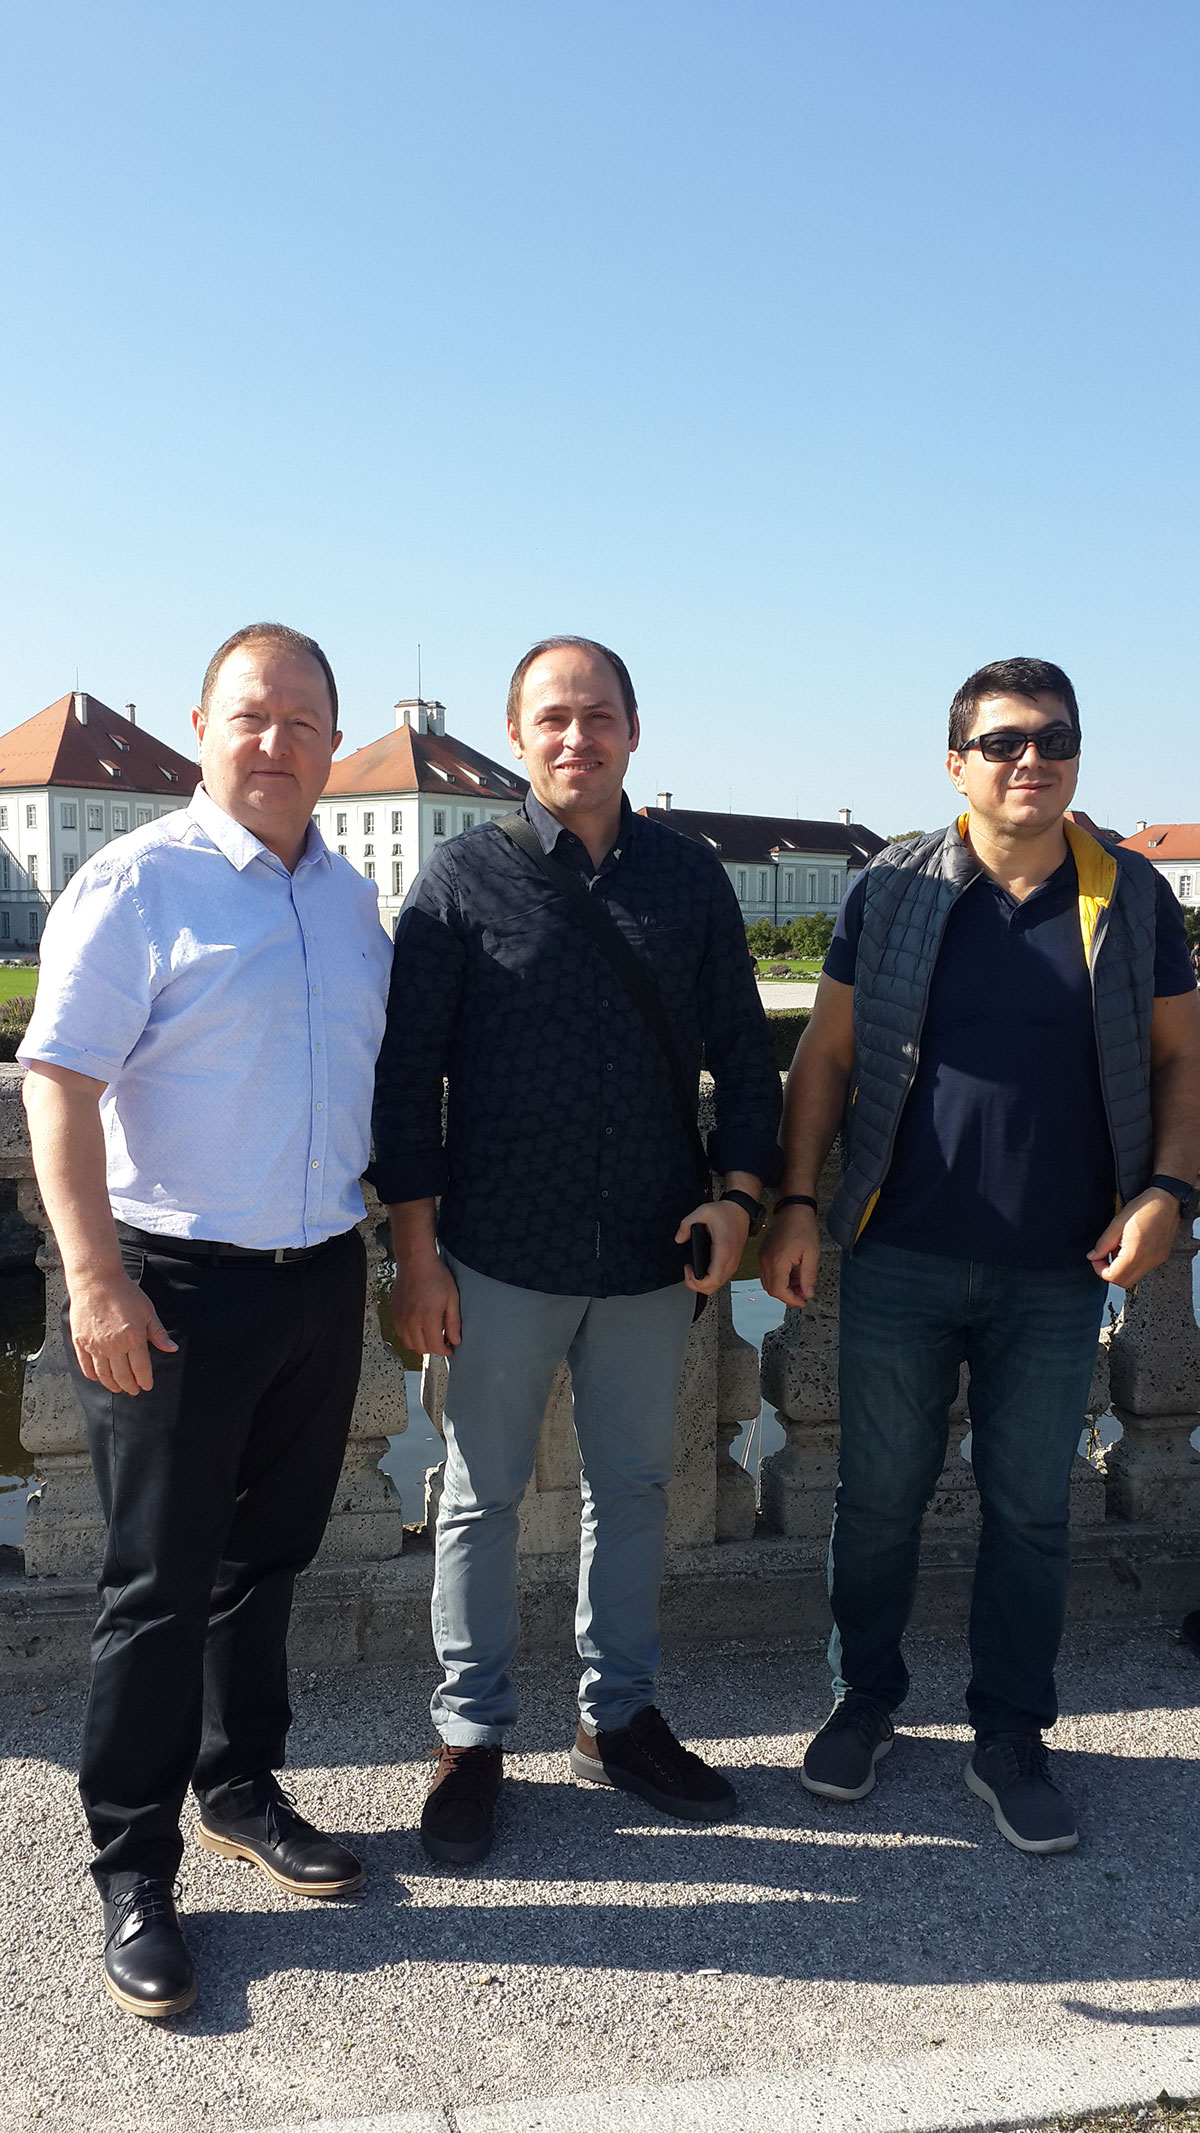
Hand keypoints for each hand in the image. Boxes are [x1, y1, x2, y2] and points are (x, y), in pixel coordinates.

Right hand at [69, 1270, 178, 1394]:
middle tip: (133, 1390)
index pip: (141, 1369)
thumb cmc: (124, 1293)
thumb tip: (172, 1348)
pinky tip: (100, 1378)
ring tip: (118, 1388)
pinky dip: (94, 1376)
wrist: (96, 1281)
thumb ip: (158, 1333)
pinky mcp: (81, 1342)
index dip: (145, 1381)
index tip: (147, 1386)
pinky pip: (86, 1366)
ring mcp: (95, 1345)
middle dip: (130, 1386)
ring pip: (104, 1375)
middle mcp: (113, 1345)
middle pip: (123, 1376)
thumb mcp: (147, 1311)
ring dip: (113, 1385)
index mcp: (133, 1338)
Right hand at [392, 1249, 461, 1357]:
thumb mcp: (452, 1298)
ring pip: (409, 1344)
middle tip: (442, 1340)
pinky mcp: (394, 1313)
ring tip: (430, 1334)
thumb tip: (455, 1341)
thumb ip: (454, 1322)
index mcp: (428, 1317)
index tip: (450, 1348)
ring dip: (421, 1343)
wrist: (415, 1261)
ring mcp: (401, 1317)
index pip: (435, 1346)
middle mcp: (412, 1320)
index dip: (445, 1351)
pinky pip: (400, 1334)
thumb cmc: (435, 1275)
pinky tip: (419, 1327)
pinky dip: (410, 1336)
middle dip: (434, 1348)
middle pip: (422, 1348)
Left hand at [674, 1198, 749, 1293]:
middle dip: (696, 1285)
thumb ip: (686, 1224)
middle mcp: (730, 1260)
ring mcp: (733, 1263)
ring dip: (703, 1283)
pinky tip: (702, 1270)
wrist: (741, 1210)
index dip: (697, 1282)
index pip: (712, 1279)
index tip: (688, 1271)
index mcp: (723, 1251)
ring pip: (718, 1285)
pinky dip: (710, 1279)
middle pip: (714, 1287)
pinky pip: (721, 1278)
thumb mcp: (703, 1212)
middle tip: (688, 1272)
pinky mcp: (733, 1262)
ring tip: (693, 1271)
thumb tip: (679, 1238)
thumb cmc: (727, 1212)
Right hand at [759, 1202, 820, 1306]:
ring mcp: (763, 1257)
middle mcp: (766, 1261)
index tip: (803, 1301)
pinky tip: (793, 1274)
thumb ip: (809, 1276)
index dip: (792, 1300)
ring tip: (800, 1283)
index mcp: (778, 1262)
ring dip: (784, 1287)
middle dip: (788, 1295)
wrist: (793, 1209)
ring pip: (769, 1282)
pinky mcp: (764, 1253)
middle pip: (772, 1289)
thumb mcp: (812, 1254)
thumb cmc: (803, 1227)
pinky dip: (779, 1278)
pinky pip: (768, 1273)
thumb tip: (807, 1294)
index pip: (779, 1291)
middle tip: (803, 1294)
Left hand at [1087, 1187, 1182, 1288]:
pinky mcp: (1161, 1257)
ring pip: (1134, 1276)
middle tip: (1103, 1257)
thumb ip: (1103, 1243)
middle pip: (1123, 1282)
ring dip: (1120, 1268)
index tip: (1095, 1258)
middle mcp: (1148, 1261)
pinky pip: (1143, 1268)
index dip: (1099, 1270)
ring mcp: (1156, 1260)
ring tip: (1117, 1249)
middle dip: (1109, 1273)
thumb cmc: (1144, 1207)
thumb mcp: (1117, 1223)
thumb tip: (1093, 1256)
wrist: (1166, 1200)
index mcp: (1135, 1254)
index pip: (1113, 1277)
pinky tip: (1128, 1248)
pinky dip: (1131, 1263)